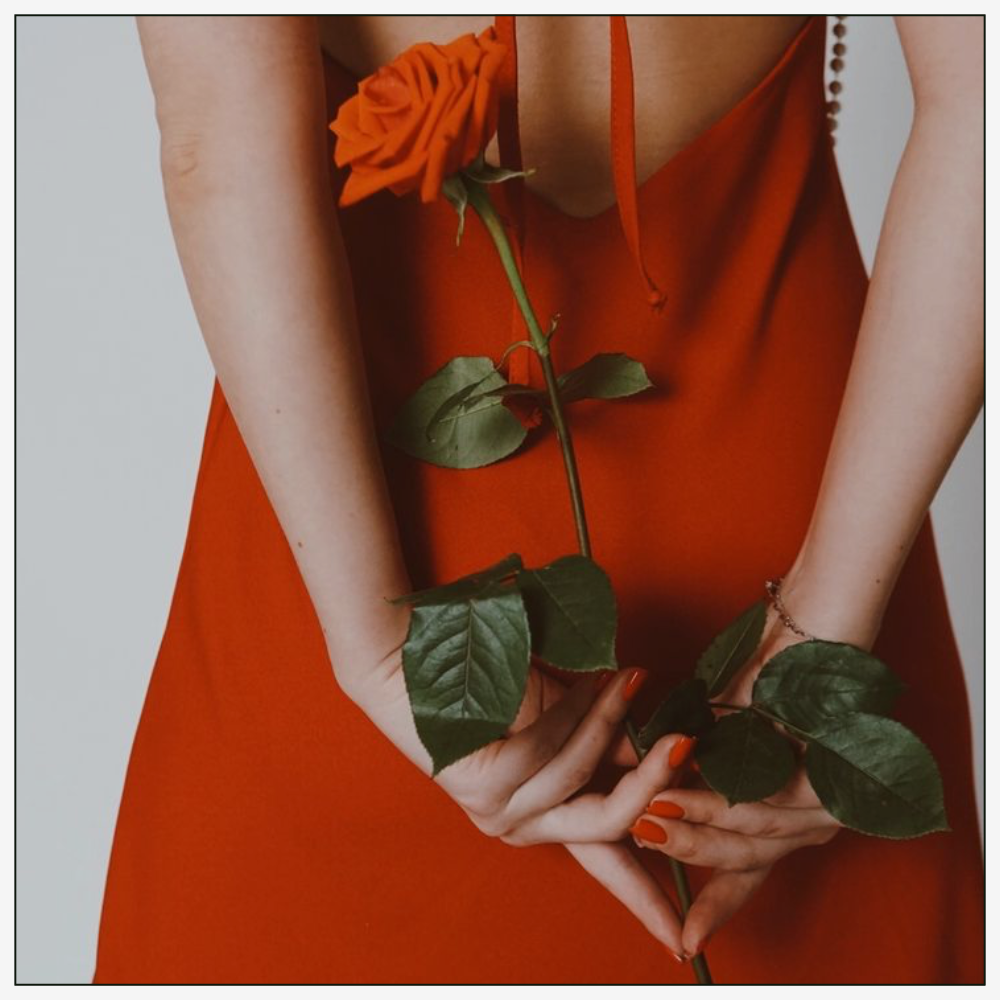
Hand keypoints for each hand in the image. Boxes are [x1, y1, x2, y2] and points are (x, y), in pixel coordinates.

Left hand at [343, 634, 694, 957]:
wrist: (417, 659)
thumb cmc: (492, 687)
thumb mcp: (565, 723)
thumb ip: (608, 749)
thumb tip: (669, 759)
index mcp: (540, 819)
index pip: (606, 867)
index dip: (646, 902)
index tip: (682, 941)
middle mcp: (517, 825)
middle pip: (608, 823)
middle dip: (653, 783)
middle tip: (686, 740)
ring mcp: (496, 807)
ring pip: (578, 775)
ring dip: (611, 721)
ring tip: (630, 680)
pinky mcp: (479, 782)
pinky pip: (545, 748)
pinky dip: (574, 710)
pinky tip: (585, 681)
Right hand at [627, 603, 844, 960]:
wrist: (809, 627)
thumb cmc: (764, 675)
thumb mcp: (716, 735)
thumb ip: (688, 775)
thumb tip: (639, 805)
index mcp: (783, 818)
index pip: (745, 874)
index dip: (716, 906)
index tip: (684, 940)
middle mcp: (809, 823)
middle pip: (741, 858)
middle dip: (684, 851)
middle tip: (639, 836)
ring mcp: (822, 804)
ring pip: (748, 834)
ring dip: (692, 825)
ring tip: (648, 813)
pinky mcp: (828, 777)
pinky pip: (761, 801)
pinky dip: (714, 798)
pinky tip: (680, 789)